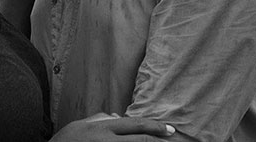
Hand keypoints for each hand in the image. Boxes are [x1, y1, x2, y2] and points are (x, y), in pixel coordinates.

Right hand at [51, 115, 175, 141]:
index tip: (169, 130)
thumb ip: (100, 119)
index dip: (154, 127)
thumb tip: (120, 116)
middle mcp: (106, 141)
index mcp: (101, 128)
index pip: (134, 125)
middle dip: (159, 141)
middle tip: (175, 140)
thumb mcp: (80, 126)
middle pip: (140, 141)